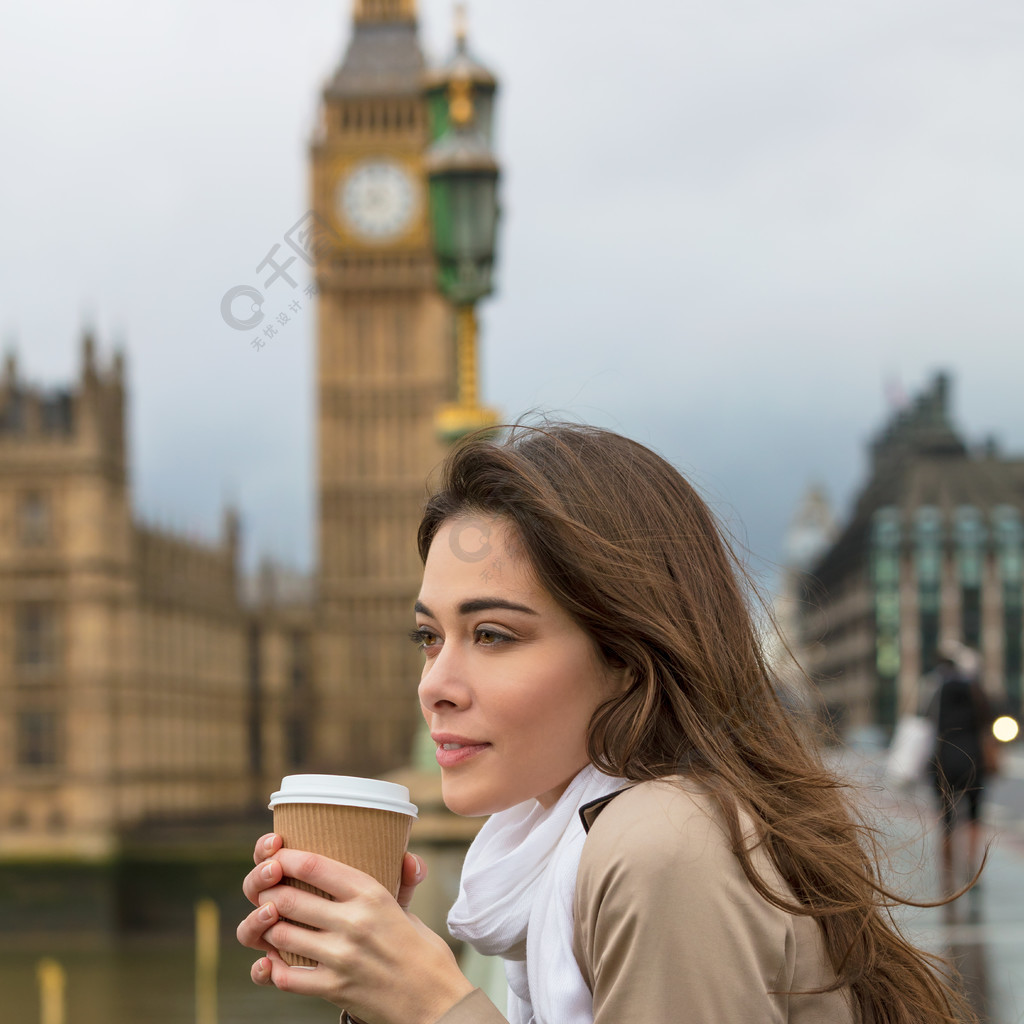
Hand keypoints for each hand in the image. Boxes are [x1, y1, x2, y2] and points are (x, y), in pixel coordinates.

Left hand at [236, 834, 473, 1023]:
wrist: (436, 1001)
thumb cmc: (422, 952)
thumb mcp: (408, 909)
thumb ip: (396, 883)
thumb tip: (405, 857)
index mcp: (372, 894)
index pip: (315, 866)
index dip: (286, 859)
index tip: (276, 858)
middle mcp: (354, 922)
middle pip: (289, 898)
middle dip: (268, 894)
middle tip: (265, 893)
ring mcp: (342, 957)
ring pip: (281, 935)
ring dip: (268, 930)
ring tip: (268, 925)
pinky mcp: (335, 989)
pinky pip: (286, 977)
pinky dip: (274, 969)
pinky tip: (275, 962)